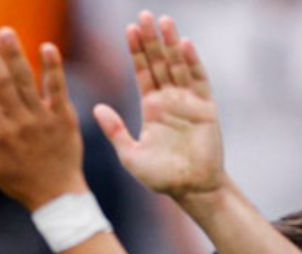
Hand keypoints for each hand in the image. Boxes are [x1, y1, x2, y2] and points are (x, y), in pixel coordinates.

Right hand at [0, 25, 86, 209]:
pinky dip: (53, 67)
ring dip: (16, 54)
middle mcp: (20, 123)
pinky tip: (46, 47)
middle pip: (3, 81)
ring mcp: (43, 118)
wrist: (56, 194)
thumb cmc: (16, 179)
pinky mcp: (64, 116)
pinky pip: (58, 88)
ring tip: (6, 31)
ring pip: (26, 80)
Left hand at [91, 12, 225, 201]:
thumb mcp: (129, 154)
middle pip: (160, 63)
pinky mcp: (205, 107)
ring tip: (164, 21)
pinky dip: (192, 62)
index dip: (137, 51)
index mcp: (151, 108)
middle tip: (145, 14)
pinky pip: (198, 81)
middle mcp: (169, 99)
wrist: (190, 189)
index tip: (129, 29)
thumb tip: (96, 107)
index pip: (143, 72)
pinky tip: (185, 44)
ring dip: (171, 44)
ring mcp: (188, 101)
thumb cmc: (159, 176)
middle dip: (152, 40)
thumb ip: (115, 130)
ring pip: (178, 66)